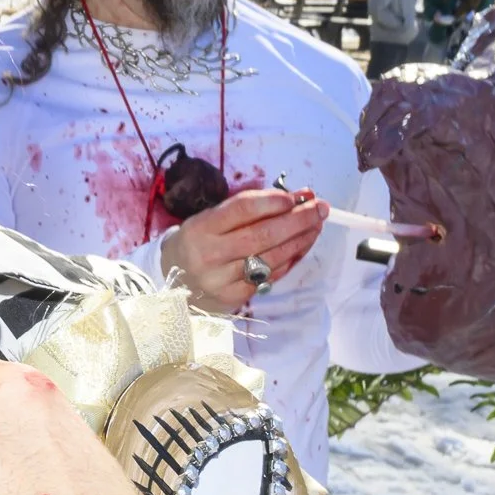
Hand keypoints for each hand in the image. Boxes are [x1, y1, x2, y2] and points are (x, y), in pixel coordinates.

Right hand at [156, 188, 326, 313]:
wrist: (173, 280)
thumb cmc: (201, 241)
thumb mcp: (212, 219)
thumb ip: (248, 208)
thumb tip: (295, 198)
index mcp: (201, 228)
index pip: (242, 210)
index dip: (272, 201)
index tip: (296, 197)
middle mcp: (209, 255)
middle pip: (262, 235)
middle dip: (298, 220)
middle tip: (321, 208)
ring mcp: (221, 280)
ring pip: (271, 257)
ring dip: (300, 240)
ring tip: (316, 225)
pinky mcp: (233, 297)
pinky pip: (269, 277)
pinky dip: (290, 260)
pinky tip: (300, 247)